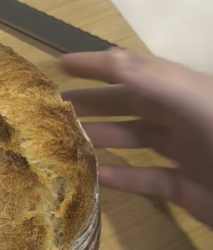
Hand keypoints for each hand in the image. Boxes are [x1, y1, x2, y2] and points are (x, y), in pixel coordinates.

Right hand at [61, 49, 212, 228]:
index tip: (58, 64)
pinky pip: (148, 178)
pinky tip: (95, 178)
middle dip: (93, 101)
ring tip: (64, 140)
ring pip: (136, 139)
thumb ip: (155, 81)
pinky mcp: (186, 188)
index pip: (133, 68)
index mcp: (184, 90)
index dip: (97, 64)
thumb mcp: (196, 103)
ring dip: (101, 137)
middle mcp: (183, 116)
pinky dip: (122, 177)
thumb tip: (110, 62)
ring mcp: (186, 152)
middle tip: (53, 108)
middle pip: (130, 102)